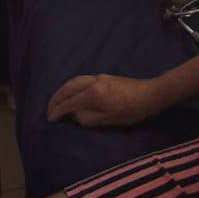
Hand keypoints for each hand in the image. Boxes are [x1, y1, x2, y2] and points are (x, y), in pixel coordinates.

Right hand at [46, 73, 169, 127]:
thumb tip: (73, 115)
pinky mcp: (104, 77)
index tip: (49, 119)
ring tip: (56, 101)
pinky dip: (71, 86)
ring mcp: (98, 77)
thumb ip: (87, 118)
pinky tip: (72, 92)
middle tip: (48, 109)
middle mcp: (92, 82)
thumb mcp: (108, 121)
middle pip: (68, 88)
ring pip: (74, 81)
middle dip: (56, 98)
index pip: (69, 103)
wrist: (150, 94)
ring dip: (62, 90)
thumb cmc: (130, 111)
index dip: (58, 111)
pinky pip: (81, 79)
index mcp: (92, 95)